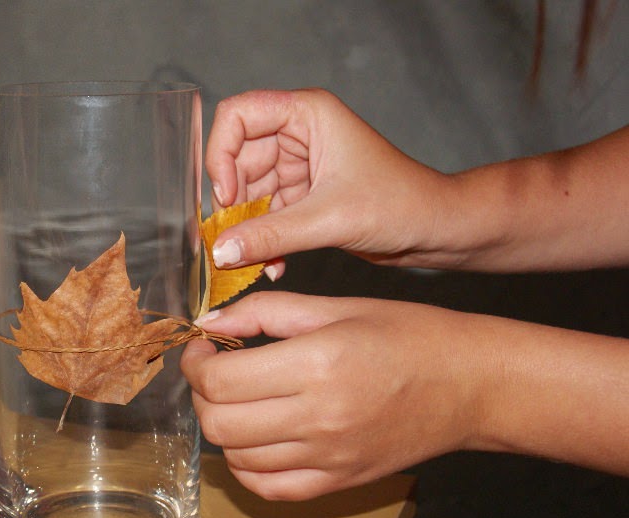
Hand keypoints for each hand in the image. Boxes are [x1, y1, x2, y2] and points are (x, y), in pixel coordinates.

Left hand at [181, 292, 490, 500]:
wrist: (472, 386)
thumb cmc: (410, 336)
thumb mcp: (336, 306)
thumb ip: (265, 312)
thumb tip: (209, 324)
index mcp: (317, 364)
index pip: (219, 381)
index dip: (195, 364)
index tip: (204, 349)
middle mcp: (319, 417)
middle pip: (218, 423)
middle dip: (201, 394)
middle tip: (215, 372)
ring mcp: (328, 457)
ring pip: (235, 457)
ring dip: (221, 426)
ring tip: (237, 400)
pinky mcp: (338, 482)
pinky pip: (267, 488)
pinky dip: (246, 465)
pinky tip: (255, 437)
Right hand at [206, 89, 463, 274]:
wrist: (436, 231)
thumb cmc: (402, 204)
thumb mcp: (329, 220)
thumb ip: (270, 235)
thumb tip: (219, 253)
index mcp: (308, 114)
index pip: (238, 115)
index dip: (221, 153)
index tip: (227, 195)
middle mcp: (299, 134)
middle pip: (236, 160)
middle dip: (232, 204)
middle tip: (231, 241)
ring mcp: (299, 167)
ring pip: (247, 193)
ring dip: (246, 231)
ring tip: (253, 261)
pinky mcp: (302, 198)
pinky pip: (264, 216)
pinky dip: (262, 241)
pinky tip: (272, 265)